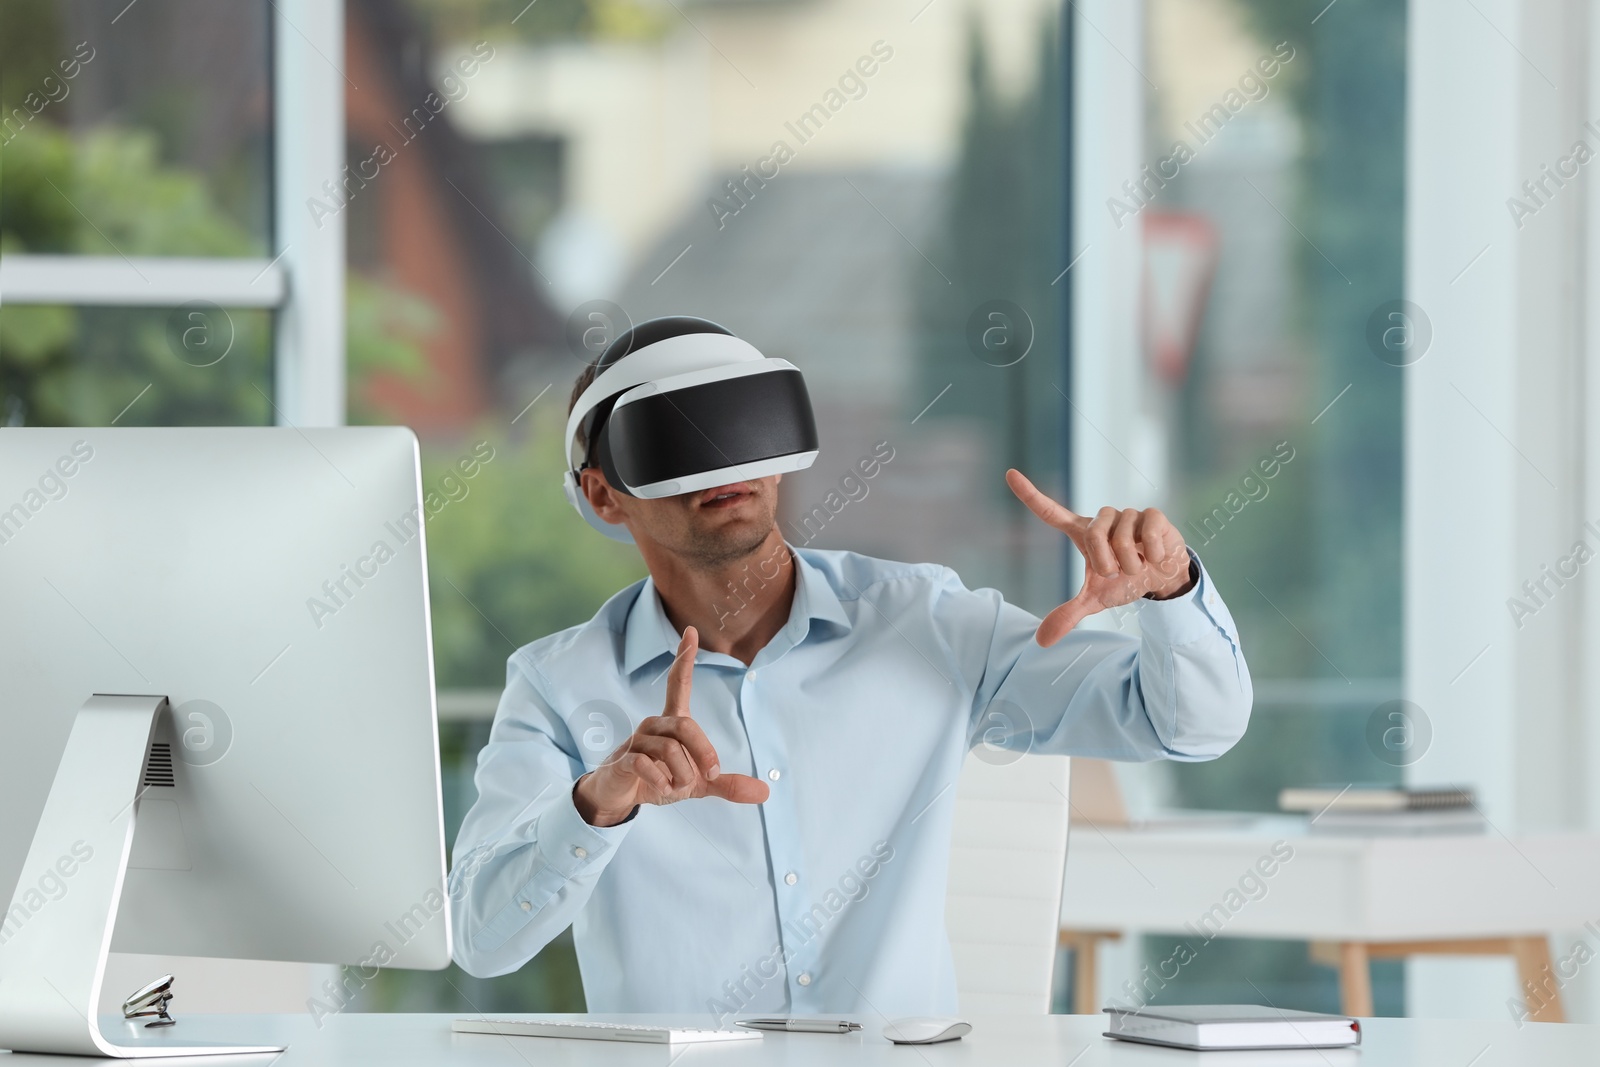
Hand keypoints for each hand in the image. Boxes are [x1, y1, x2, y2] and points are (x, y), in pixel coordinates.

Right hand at [574, 627, 769, 826]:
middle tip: (709, 775)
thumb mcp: (696, 784)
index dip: (684, 658)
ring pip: (669, 749)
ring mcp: (636, 741)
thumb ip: (727, 784)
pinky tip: (661, 788)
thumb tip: (765, 792)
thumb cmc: (658, 780)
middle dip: (704, 753)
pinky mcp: (622, 759)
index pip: (677, 683)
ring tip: (676, 787)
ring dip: (681, 775)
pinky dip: (660, 781)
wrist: (619, 798)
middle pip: (686, 726)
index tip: (690, 631)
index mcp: (672, 723)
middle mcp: (653, 725)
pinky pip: (645, 764)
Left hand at [1006, 469, 1195, 645]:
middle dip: (1108, 562)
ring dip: (1132, 562)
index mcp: (1082, 533)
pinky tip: (1155, 557)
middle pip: (1093, 535)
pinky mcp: (1152, 514)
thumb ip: (1069, 614)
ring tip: (1139, 565)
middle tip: (1118, 571)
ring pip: (1123, 538)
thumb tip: (1041, 641)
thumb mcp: (1095, 600)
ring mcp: (1127, 515)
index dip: (1030, 494)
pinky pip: (1148, 531)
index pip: (1050, 512)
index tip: (1010, 473)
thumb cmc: (1123, 582)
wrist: (1162, 580)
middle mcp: (1102, 519)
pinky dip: (1152, 553)